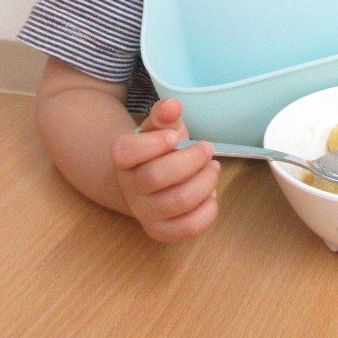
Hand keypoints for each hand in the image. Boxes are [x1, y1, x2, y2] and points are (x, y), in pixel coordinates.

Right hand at [110, 98, 220, 242]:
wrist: (148, 184)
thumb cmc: (159, 150)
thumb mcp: (160, 128)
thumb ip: (164, 115)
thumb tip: (173, 105)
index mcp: (123, 158)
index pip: (126, 152)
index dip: (154, 143)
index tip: (176, 137)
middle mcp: (129, 188)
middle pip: (157, 176)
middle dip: (192, 160)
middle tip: (208, 149)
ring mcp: (144, 213)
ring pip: (178, 201)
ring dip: (205, 182)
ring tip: (213, 169)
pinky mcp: (161, 232)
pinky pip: (187, 228)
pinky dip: (208, 210)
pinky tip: (211, 194)